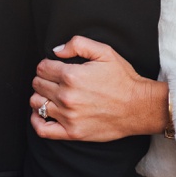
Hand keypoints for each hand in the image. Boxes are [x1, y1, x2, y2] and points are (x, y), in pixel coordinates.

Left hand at [30, 36, 167, 142]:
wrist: (139, 107)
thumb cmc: (124, 79)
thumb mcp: (105, 52)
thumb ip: (78, 44)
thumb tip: (56, 51)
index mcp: (72, 75)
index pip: (42, 68)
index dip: (47, 65)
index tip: (55, 68)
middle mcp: (66, 96)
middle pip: (37, 84)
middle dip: (43, 79)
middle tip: (55, 81)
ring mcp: (68, 116)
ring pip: (36, 104)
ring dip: (40, 97)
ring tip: (51, 95)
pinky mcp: (72, 132)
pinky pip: (42, 129)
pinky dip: (36, 121)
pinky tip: (41, 114)